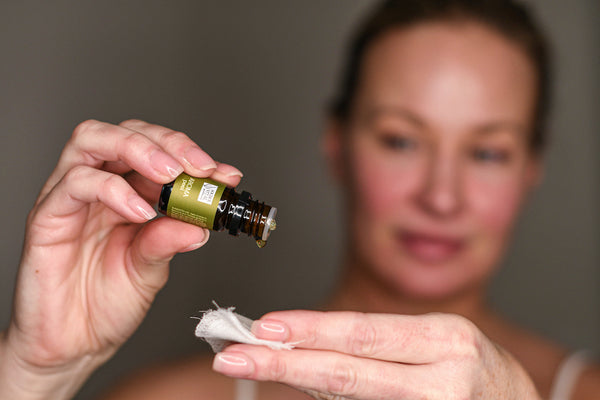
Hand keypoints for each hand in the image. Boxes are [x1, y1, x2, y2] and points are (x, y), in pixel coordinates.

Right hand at [0, 119, 242, 398]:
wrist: (73, 345)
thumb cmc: (108, 303)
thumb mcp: (151, 270)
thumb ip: (170, 241)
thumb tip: (202, 223)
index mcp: (129, 194)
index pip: (158, 152)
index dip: (192, 156)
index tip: (224, 174)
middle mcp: (100, 187)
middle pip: (125, 132)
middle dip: (167, 142)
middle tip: (197, 166)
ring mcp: (71, 198)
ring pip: (93, 140)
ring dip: (138, 149)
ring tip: (170, 175)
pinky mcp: (47, 217)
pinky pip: (75, 184)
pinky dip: (112, 190)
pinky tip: (140, 212)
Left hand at [212, 311, 540, 399]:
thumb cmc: (474, 373)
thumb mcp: (436, 343)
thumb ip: (378, 346)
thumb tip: (305, 347)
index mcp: (444, 338)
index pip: (361, 332)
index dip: (309, 329)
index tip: (263, 326)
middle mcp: (445, 377)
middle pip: (348, 372)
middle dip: (285, 362)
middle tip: (234, 355)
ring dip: (302, 384)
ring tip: (261, 365)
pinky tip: (306, 388)